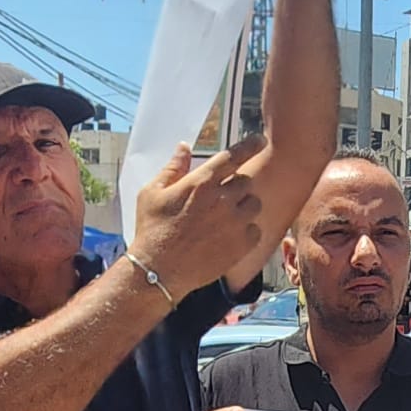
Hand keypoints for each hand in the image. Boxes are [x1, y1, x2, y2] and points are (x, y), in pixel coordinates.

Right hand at [130, 136, 266, 302]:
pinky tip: (229, 236)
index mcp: (201, 183)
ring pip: (254, 204)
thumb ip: (173, 168)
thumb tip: (184, 147)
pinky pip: (256, 230)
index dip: (249, 145)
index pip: (233, 156)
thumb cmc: (152, 230)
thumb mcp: (152, 193)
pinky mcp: (242, 245)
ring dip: (244, 207)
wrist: (158, 271)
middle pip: (245, 181)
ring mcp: (234, 223)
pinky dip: (247, 231)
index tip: (259, 140)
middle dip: (235, 186)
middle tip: (221, 199)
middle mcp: (222, 199)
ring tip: (226, 218)